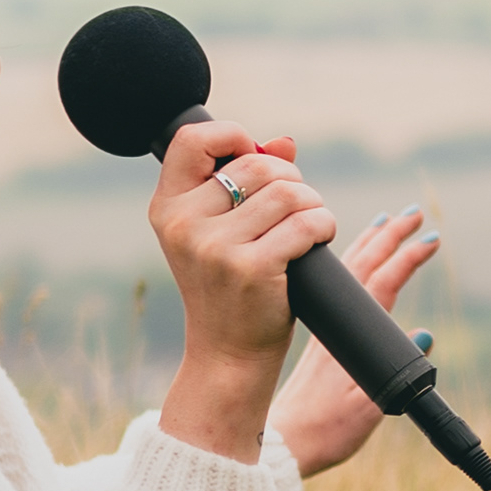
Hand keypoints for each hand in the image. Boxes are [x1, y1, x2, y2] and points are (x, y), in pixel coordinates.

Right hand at [152, 120, 338, 465]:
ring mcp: (215, 248)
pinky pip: (306, 222)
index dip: (233, 136)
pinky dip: (323, 226)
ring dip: (313, 204)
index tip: (255, 158)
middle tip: (296, 207)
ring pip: (288, 193)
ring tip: (309, 226)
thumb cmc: (229, 286)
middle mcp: (183, 224)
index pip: (191, 139)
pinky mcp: (251, 268)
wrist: (228, 354)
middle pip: (258, 166)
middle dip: (291, 180)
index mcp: (166, 208)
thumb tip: (283, 142)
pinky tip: (318, 240)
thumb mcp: (220, 231)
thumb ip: (243, 181)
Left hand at [270, 205, 440, 479]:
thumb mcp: (366, 407)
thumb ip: (395, 371)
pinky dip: (354, 265)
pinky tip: (358, 263)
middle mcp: (336, 323)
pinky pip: (341, 287)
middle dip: (391, 235)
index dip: (407, 257)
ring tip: (387, 222)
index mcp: (349, 333)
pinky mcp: (320, 337)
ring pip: (350, 272)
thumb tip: (424, 334)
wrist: (281, 442)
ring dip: (371, 244)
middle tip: (415, 213)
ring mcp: (327, 327)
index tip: (430, 235)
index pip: (382, 282)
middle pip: (364, 265)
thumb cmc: (322, 431)